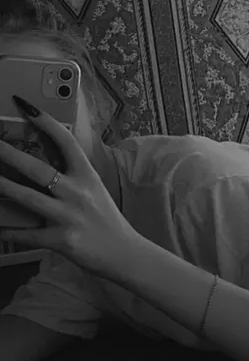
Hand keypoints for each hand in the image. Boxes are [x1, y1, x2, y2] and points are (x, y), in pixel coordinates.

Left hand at [0, 96, 138, 277]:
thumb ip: (71, 178)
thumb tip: (41, 165)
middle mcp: (78, 192)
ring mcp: (69, 216)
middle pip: (38, 169)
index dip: (46, 123)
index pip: (66, 142)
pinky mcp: (61, 240)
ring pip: (28, 198)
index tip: (26, 107)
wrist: (125, 253)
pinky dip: (8, 231)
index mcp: (88, 176)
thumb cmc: (106, 220)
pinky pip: (27, 234)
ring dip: (2, 187)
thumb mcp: (94, 191)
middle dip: (9, 155)